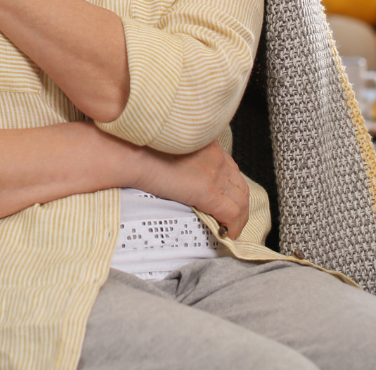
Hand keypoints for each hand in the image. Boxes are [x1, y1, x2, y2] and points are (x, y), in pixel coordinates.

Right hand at [131, 140, 249, 238]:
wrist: (134, 154)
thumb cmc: (141, 149)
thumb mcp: (169, 146)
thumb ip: (181, 155)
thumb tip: (179, 172)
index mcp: (206, 142)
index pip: (229, 167)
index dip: (230, 186)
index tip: (224, 198)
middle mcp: (215, 156)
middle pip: (239, 184)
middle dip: (238, 203)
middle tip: (231, 219)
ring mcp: (214, 173)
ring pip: (241, 199)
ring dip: (239, 217)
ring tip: (229, 230)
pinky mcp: (208, 192)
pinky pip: (232, 213)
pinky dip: (234, 226)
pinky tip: (226, 234)